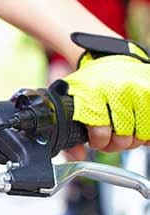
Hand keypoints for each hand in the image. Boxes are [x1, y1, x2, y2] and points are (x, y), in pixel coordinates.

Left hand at [62, 34, 149, 152]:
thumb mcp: (74, 101)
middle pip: (123, 136)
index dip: (99, 141)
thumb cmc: (91, 84)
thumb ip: (72, 129)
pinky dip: (147, 133)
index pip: (100, 129)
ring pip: (141, 134)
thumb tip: (77, 155)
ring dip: (133, 140)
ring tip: (124, 133)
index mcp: (92, 92)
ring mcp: (138, 90)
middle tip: (111, 140)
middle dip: (116, 145)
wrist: (110, 59)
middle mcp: (117, 90)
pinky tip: (138, 127)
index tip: (96, 141)